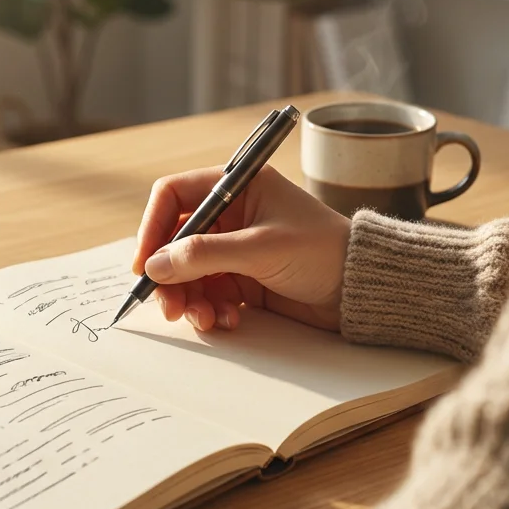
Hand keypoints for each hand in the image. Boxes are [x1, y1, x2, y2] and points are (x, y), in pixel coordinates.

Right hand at [133, 165, 350, 332]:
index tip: (145, 262)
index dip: (153, 227)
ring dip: (190, 299)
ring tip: (203, 319)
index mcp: (238, 187)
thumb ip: (205, 255)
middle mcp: (232, 215)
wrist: (363, 289)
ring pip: (189, 273)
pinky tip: (228, 321)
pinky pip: (210, 294)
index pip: (174, 197)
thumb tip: (156, 265)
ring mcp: (236, 249)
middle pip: (176, 241)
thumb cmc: (324, 251)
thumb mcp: (261, 249)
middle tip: (169, 306)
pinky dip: (211, 310)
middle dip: (170, 275)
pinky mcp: (244, 280)